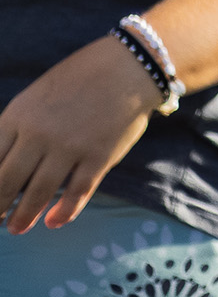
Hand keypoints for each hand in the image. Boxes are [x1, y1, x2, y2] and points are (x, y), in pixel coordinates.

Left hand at [0, 38, 160, 231]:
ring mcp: (70, 146)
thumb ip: (14, 128)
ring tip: (16, 229)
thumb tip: (1, 162)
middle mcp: (39, 134)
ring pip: (38, 192)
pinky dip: (64, 211)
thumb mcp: (33, 98)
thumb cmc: (77, 81)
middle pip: (7, 182)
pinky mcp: (99, 156)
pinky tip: (53, 221)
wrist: (127, 67)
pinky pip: (77, 192)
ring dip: (23, 216)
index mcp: (17, 117)